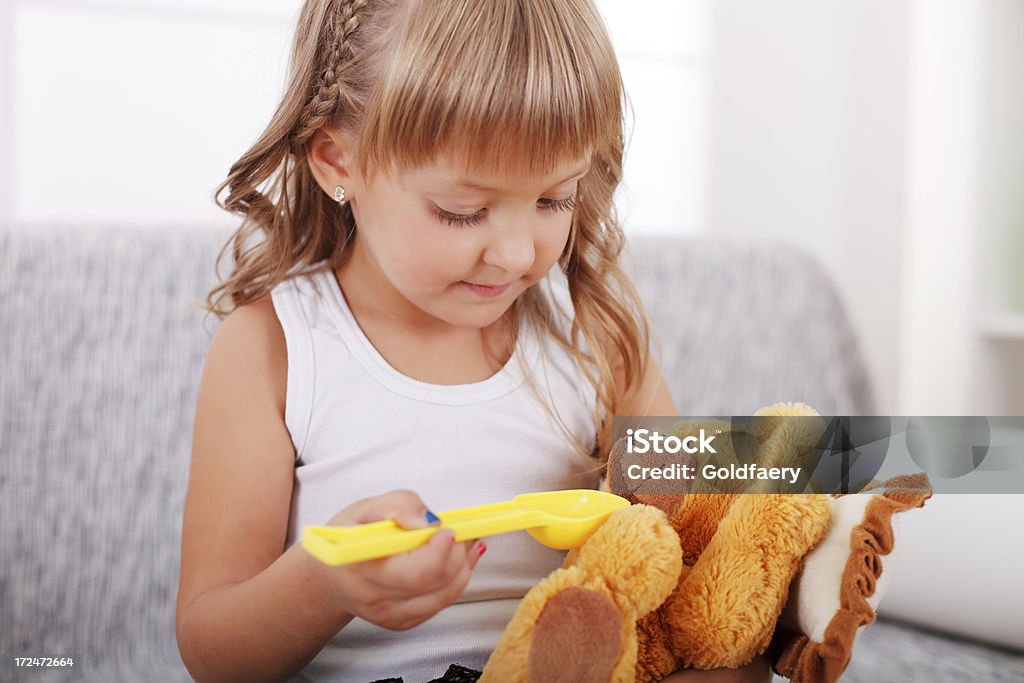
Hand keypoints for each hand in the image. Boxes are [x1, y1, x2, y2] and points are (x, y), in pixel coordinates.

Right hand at [311, 490, 484, 629]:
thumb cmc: (346, 538)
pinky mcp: (402, 622)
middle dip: (457, 554)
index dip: (439, 552)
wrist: (329, 576)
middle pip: (434, 583)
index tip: (447, 529)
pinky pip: (440, 603)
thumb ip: (399, 505)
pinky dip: (456, 579)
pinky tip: (457, 559)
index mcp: (361, 566)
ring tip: (467, 541)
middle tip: (463, 530)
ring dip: (464, 566)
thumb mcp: (364, 508)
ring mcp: (389, 615)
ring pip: (444, 596)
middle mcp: (375, 598)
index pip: (413, 572)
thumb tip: (430, 521)